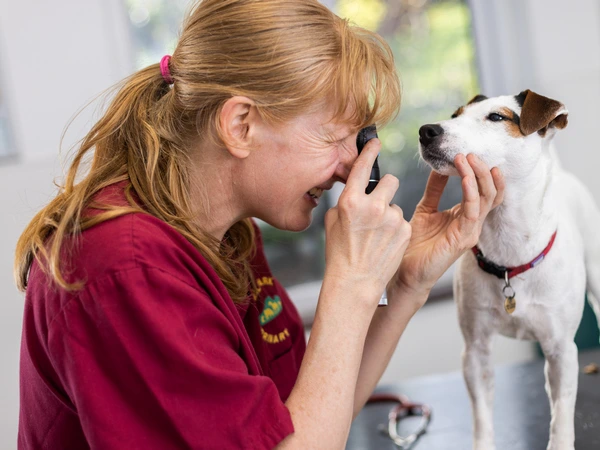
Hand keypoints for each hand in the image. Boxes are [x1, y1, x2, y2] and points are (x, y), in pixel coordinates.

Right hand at [324, 139, 411, 308]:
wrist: (355, 282)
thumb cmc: (339, 252)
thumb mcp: (333, 222)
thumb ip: (346, 201)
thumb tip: (356, 190)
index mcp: (350, 201)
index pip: (363, 168)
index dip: (369, 151)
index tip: (375, 141)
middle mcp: (372, 206)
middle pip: (391, 180)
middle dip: (386, 189)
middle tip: (377, 204)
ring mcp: (391, 218)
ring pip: (396, 203)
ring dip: (388, 213)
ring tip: (377, 234)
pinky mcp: (405, 230)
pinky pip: (402, 220)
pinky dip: (395, 228)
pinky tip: (385, 242)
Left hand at [391, 153, 504, 298]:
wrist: (405, 271)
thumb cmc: (416, 244)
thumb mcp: (425, 209)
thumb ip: (435, 189)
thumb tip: (439, 166)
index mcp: (466, 216)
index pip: (485, 190)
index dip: (481, 171)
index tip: (469, 153)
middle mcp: (472, 223)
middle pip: (491, 192)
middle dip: (483, 169)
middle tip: (471, 152)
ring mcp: (470, 231)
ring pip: (486, 198)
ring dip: (477, 175)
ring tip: (466, 158)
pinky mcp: (463, 239)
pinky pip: (473, 211)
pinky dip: (470, 191)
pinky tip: (464, 177)